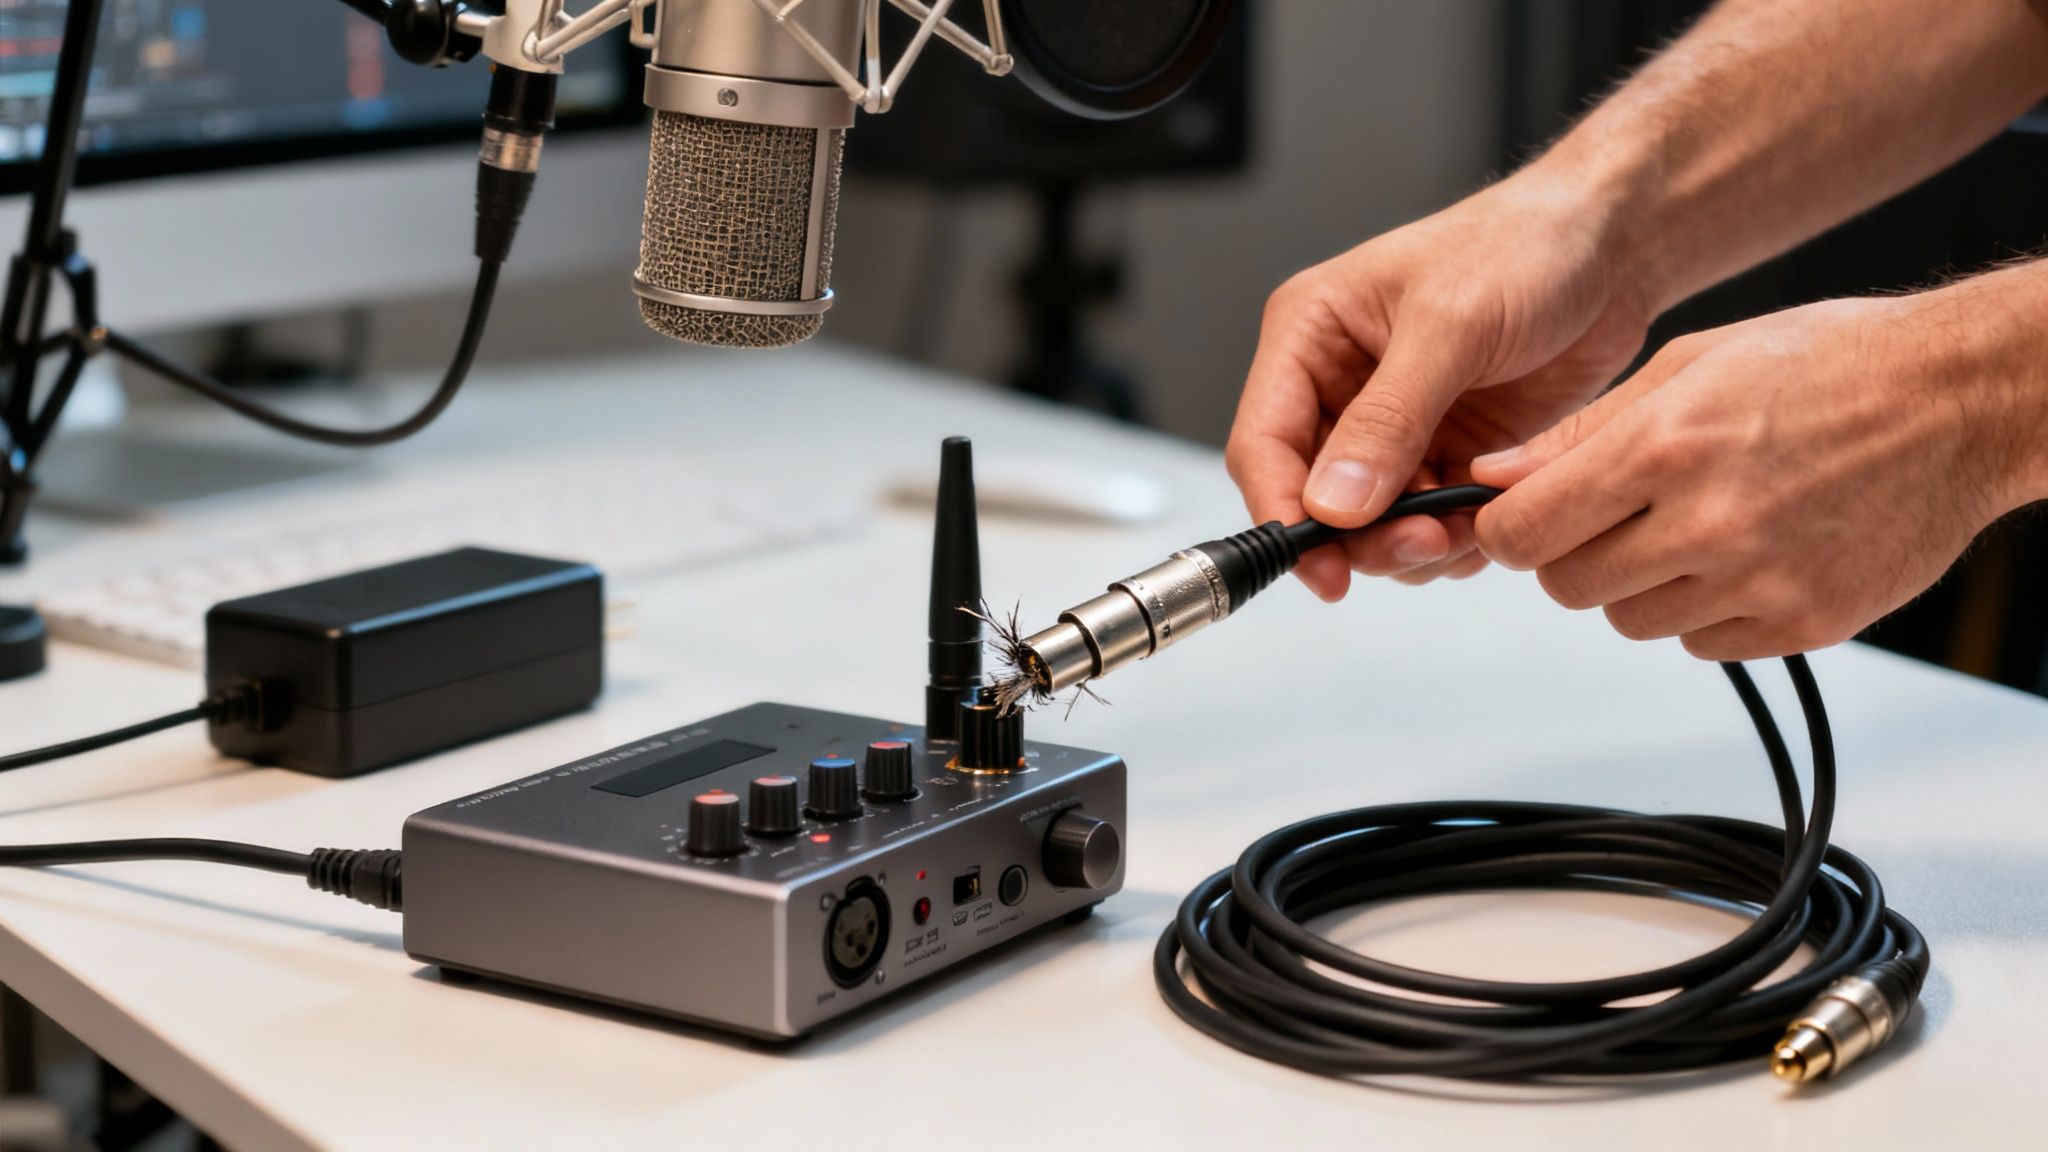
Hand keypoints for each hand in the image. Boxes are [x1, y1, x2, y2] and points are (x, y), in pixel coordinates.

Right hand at [1225, 175, 1651, 600]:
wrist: (1613, 245)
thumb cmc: (1526, 244)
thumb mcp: (1451, 325)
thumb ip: (1388, 419)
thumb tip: (1332, 504)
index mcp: (1310, 336)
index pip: (1263, 443)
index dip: (1281, 512)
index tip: (1320, 568)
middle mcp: (1339, 387)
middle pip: (1312, 499)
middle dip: (1362, 537)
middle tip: (1423, 543)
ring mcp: (1393, 427)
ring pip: (1369, 525)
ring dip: (1413, 543)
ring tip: (1466, 525)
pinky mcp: (1446, 452)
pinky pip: (1427, 524)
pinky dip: (1454, 537)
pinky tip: (1490, 514)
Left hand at [1470, 279, 2047, 660]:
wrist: (1961, 398)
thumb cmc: (1828, 363)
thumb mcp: (1687, 364)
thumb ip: (1580, 434)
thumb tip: (1492, 478)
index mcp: (1666, 445)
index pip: (1526, 532)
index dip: (1509, 531)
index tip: (1520, 520)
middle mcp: (1709, 520)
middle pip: (1570, 588)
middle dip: (1572, 557)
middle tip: (1612, 518)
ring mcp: (1760, 580)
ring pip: (1632, 621)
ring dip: (1641, 585)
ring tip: (1693, 524)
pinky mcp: (1804, 623)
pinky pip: (1702, 644)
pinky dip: (1705, 610)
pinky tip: (1744, 553)